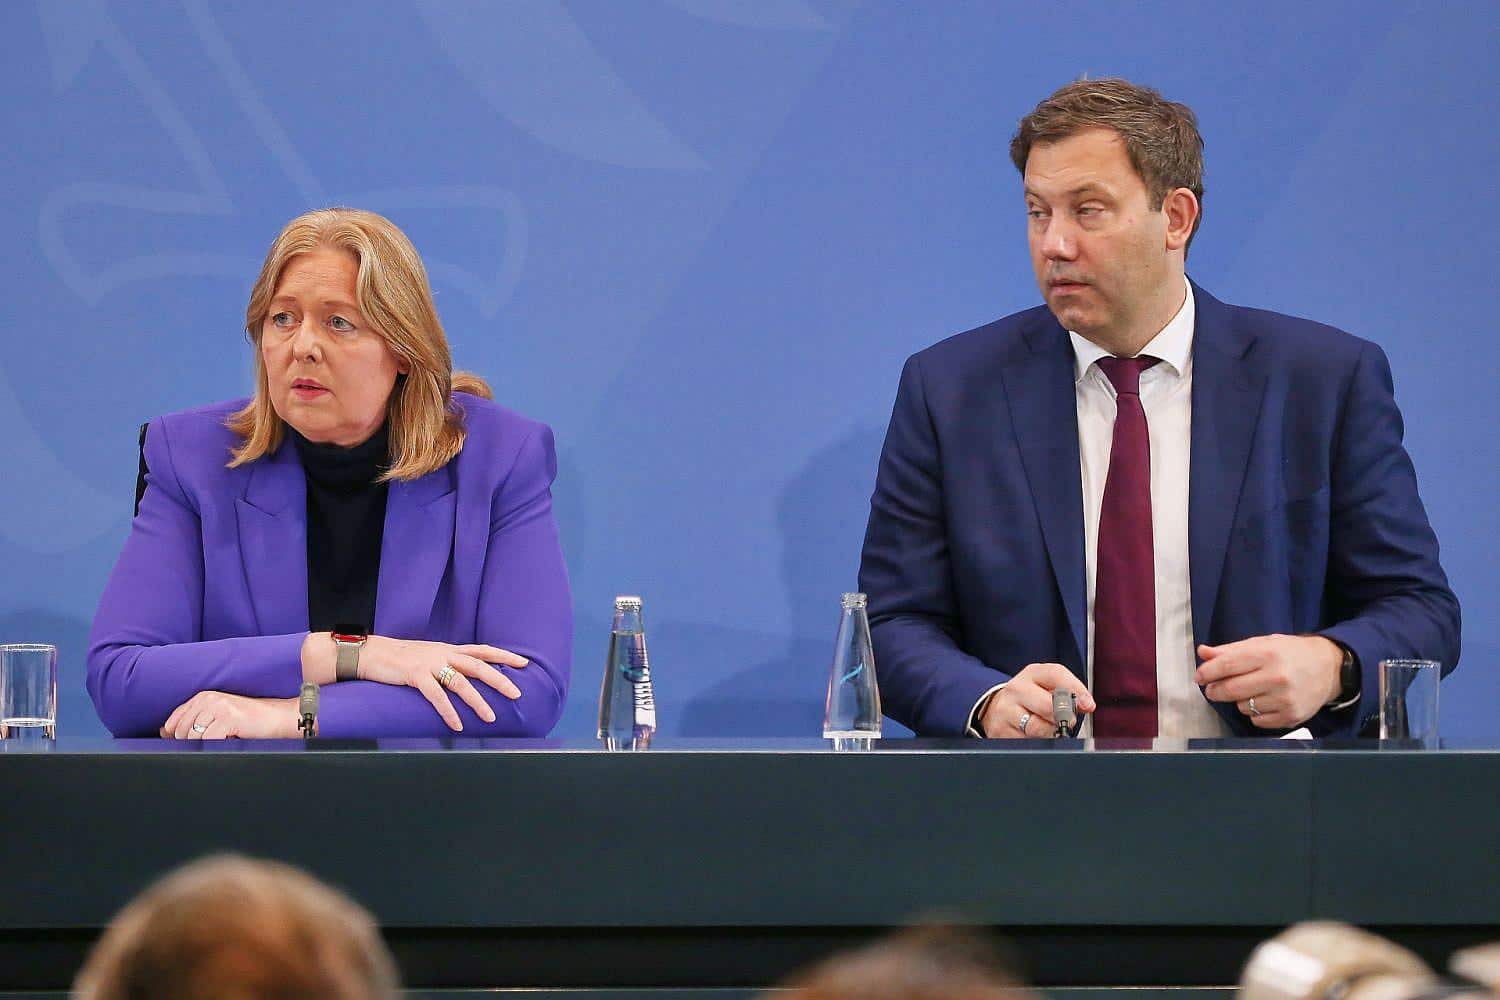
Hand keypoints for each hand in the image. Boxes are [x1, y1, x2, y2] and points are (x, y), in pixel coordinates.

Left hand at [162, 692, 298, 739]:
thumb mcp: (217, 717)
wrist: (277, 718)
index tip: (189, 743)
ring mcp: (218, 707)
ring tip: (222, 740)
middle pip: (181, 731)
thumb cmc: (249, 721)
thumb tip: (164, 732)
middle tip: (213, 742)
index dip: (177, 736)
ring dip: (205, 745)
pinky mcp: (228, 718)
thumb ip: (192, 721)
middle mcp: (208, 699)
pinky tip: (228, 740)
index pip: (175, 719)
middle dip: (191, 743)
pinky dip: (216, 745)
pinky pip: (208, 740)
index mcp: (203, 696)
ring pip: (193, 736)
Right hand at [356, 637, 527, 732]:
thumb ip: (447, 662)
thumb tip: (464, 676)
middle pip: (478, 665)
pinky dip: (448, 711)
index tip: (524, 663)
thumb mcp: (429, 655)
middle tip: (517, 694)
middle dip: (499, 679)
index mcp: (448, 648)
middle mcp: (443, 653)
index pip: (482, 650)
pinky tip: (457, 724)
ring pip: (460, 682)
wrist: (371, 653)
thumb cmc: (400, 658)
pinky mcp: (415, 675)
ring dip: (477, 702)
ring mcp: (429, 663)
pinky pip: (436, 695)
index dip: (504, 655)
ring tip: (491, 718)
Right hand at [979, 663, 1094, 737]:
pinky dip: (1036, 742)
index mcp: (1031, 674)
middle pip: (1048, 706)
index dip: (1076, 690)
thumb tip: (1087, 705)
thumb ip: (1071, 690)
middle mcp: (1016, 689)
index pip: (1056, 675)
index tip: (1088, 705)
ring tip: (1049, 728)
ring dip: (1051, 732)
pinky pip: (1026, 742)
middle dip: (1064, 717)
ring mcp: (1006, 711)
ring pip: (1038, 728)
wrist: (998, 707)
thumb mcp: (1049, 685)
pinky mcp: (1000, 731)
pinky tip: (1034, 735)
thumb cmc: (1031, 696)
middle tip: (1067, 721)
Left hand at [1196, 634, 1342, 728]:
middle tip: (1212, 688)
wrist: (1329, 668)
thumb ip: (1231, 650)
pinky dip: (1254, 713)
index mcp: (1268, 655)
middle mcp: (1277, 678)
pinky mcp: (1291, 717)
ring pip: (1243, 707)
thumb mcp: (1263, 643)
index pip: (1227, 665)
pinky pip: (1257, 720)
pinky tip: (1264, 701)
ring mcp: (1285, 700)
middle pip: (1231, 690)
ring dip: (1239, 701)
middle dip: (1215, 690)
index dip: (1207, 672)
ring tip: (1251, 690)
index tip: (1198, 676)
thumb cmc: (1290, 653)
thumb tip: (1203, 652)